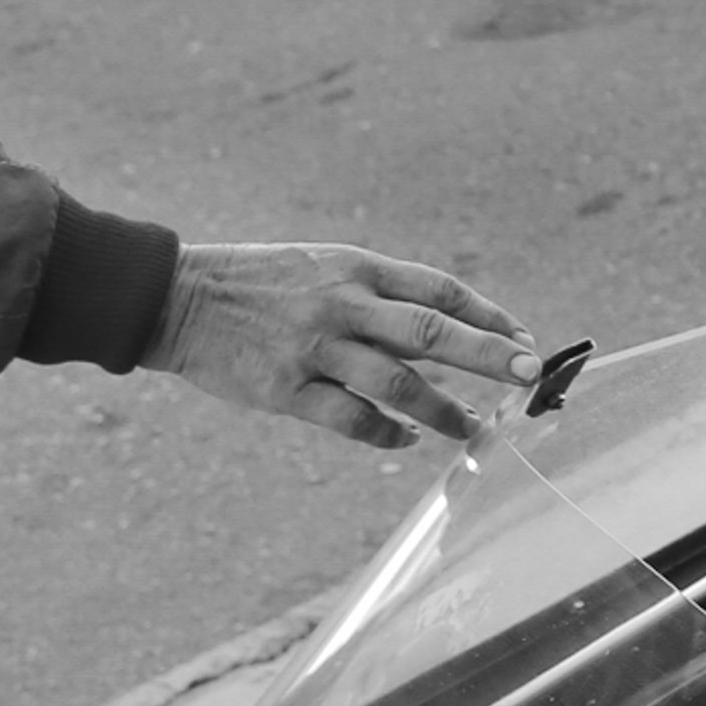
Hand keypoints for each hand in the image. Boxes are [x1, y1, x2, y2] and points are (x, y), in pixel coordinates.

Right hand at [146, 243, 533, 447]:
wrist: (178, 298)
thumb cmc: (261, 284)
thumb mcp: (322, 266)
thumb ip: (377, 294)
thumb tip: (445, 331)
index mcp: (356, 267)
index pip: (439, 290)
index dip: (488, 316)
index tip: (523, 339)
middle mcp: (341, 304)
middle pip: (432, 332)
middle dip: (488, 355)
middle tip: (527, 375)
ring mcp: (314, 348)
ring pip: (398, 384)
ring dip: (444, 410)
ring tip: (474, 428)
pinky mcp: (285, 390)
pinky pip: (350, 420)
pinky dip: (387, 433)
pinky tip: (407, 440)